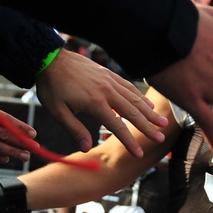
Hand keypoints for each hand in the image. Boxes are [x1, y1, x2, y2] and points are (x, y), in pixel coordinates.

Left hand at [36, 48, 168, 155]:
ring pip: (134, 99)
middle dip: (148, 127)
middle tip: (161, 137)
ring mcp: (110, 81)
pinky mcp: (108, 74)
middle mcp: (107, 91)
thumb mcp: (57, 112)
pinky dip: (140, 96)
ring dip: (149, 112)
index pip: (117, 126)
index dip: (129, 141)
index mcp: (95, 103)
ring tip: (162, 122)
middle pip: (133, 112)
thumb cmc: (52, 87)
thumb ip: (75, 130)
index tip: (139, 154)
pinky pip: (128, 87)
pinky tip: (147, 104)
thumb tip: (87, 148)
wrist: (49, 58)